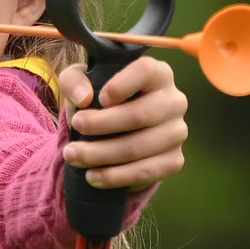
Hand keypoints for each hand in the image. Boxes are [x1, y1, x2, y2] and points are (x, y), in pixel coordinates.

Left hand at [57, 57, 187, 189]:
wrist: (110, 133)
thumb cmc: (97, 99)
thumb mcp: (79, 84)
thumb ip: (74, 81)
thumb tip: (83, 99)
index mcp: (157, 74)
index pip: (146, 71)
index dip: (121, 85)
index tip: (99, 99)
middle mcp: (174, 101)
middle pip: (141, 115)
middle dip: (101, 124)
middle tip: (74, 128)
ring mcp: (177, 132)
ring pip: (139, 147)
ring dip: (101, 154)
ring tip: (72, 156)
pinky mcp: (174, 160)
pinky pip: (146, 172)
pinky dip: (115, 176)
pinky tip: (93, 175)